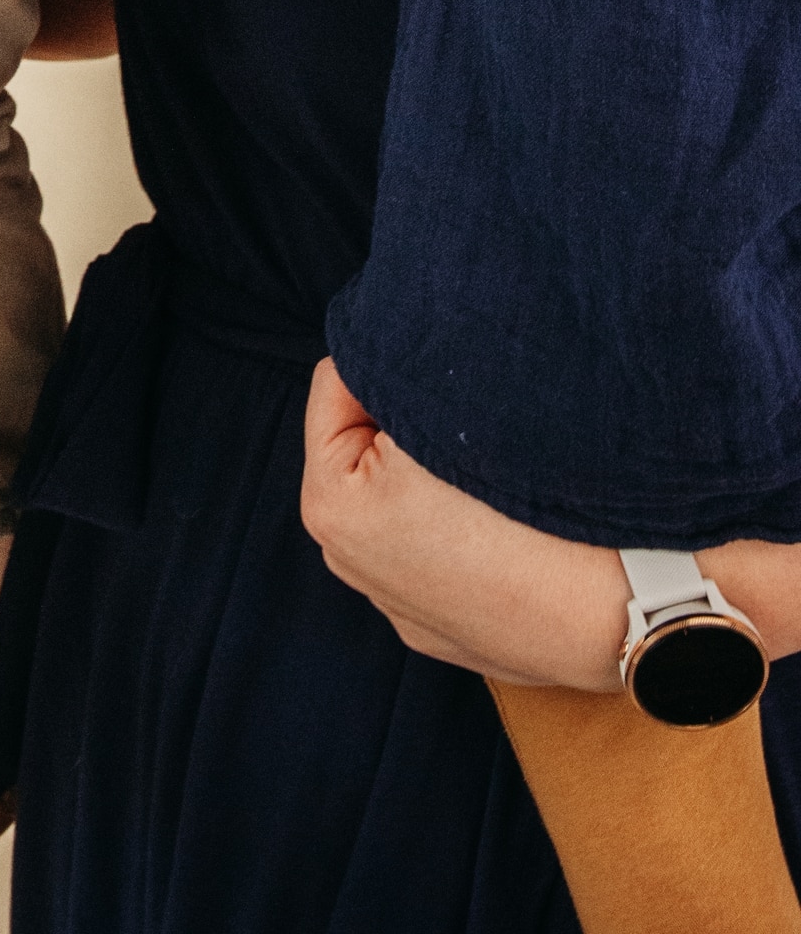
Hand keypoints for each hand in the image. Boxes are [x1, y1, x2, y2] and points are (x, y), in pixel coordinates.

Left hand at [300, 359, 625, 689]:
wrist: (644, 605)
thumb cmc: (543, 502)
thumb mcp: (451, 409)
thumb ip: (397, 372)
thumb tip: (380, 341)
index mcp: (334, 507)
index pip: (339, 384)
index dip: (394, 360)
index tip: (445, 365)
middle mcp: (355, 567)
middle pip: (368, 447)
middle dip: (410, 420)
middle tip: (475, 413)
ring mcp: (407, 610)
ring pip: (406, 500)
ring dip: (437, 474)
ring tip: (499, 467)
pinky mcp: (457, 636)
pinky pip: (446, 552)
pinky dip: (467, 529)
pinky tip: (513, 528)